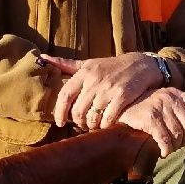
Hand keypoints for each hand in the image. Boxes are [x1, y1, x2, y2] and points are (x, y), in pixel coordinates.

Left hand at [39, 53, 168, 129]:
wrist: (142, 65)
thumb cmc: (112, 66)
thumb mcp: (89, 63)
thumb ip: (66, 64)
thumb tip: (42, 57)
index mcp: (84, 72)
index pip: (65, 96)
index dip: (60, 112)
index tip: (60, 122)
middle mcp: (95, 80)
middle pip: (78, 110)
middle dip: (79, 122)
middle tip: (83, 125)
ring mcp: (109, 89)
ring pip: (92, 117)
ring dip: (92, 126)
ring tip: (94, 125)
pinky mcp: (123, 96)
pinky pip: (108, 118)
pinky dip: (105, 125)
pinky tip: (106, 125)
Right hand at [116, 87, 184, 157]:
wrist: (118, 106)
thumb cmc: (141, 107)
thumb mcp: (161, 101)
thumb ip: (176, 109)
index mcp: (176, 93)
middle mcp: (170, 98)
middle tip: (178, 145)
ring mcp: (160, 107)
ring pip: (178, 134)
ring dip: (175, 147)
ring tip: (168, 149)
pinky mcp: (150, 117)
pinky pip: (165, 139)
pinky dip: (166, 149)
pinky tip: (163, 152)